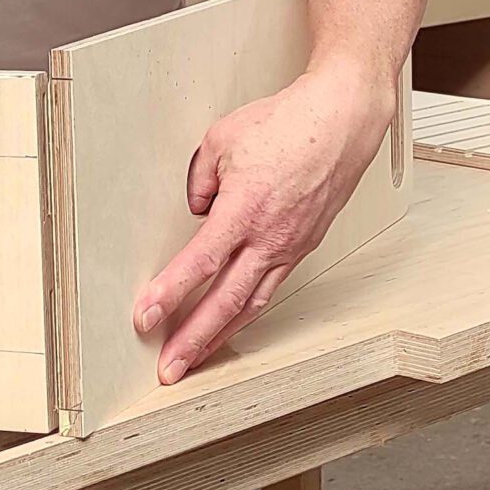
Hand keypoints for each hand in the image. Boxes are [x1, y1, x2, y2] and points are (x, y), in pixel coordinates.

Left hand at [131, 63, 398, 385]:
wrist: (343, 121)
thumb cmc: (291, 123)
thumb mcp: (222, 138)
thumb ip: (200, 180)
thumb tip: (198, 207)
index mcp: (245, 209)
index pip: (200, 262)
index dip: (170, 293)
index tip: (145, 317)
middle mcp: (270, 236)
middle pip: (226, 301)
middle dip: (193, 340)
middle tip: (170, 369)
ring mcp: (290, 246)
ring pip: (252, 304)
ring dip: (220, 335)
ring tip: (196, 358)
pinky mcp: (303, 245)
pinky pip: (271, 287)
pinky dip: (248, 311)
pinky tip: (233, 321)